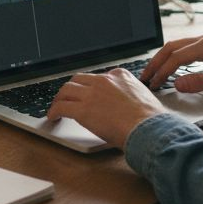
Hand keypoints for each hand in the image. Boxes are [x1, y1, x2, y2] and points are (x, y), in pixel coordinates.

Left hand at [47, 69, 166, 148]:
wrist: (147, 128)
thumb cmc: (149, 119)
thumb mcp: (144, 96)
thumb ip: (131, 94)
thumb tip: (129, 105)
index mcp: (120, 75)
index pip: (98, 76)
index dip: (90, 86)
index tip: (87, 92)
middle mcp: (103, 80)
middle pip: (79, 79)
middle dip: (71, 88)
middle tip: (67, 97)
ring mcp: (91, 94)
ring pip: (67, 90)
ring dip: (59, 98)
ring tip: (56, 107)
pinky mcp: (82, 109)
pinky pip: (61, 107)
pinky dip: (54, 111)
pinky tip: (53, 117)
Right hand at [141, 34, 202, 92]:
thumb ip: (199, 82)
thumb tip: (177, 84)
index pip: (175, 58)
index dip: (162, 72)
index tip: (153, 85)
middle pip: (171, 48)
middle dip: (156, 63)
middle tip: (144, 77)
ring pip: (178, 46)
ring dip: (164, 59)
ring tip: (154, 72)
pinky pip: (187, 48)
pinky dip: (174, 57)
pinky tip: (172, 66)